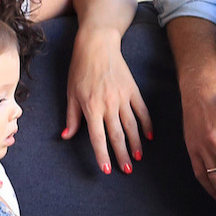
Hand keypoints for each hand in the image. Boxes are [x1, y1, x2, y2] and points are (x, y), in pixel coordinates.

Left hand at [63, 30, 151, 174]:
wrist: (97, 45)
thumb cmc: (80, 68)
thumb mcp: (71, 92)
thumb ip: (71, 116)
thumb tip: (67, 135)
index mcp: (91, 107)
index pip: (98, 137)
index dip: (102, 155)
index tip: (107, 169)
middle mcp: (108, 105)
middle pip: (117, 135)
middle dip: (122, 155)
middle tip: (127, 170)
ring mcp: (122, 97)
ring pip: (131, 126)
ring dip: (136, 144)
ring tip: (138, 158)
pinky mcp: (133, 90)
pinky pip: (142, 110)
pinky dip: (146, 124)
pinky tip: (149, 136)